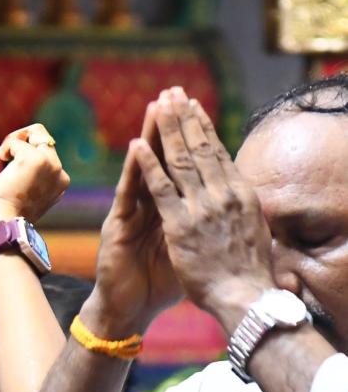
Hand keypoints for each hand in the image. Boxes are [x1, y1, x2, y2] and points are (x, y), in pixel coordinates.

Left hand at [0, 124, 69, 231]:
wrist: (4, 225)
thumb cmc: (5, 214)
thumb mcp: (25, 194)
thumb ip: (31, 178)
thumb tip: (14, 161)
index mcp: (60, 182)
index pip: (46, 151)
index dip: (25, 153)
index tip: (10, 170)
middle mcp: (59, 172)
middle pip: (42, 136)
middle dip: (20, 142)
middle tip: (3, 160)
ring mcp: (50, 164)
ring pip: (34, 132)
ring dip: (12, 145)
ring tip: (0, 168)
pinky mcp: (34, 160)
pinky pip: (16, 142)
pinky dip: (3, 151)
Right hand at [83, 101, 181, 337]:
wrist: (129, 311)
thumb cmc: (157, 286)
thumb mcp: (187, 251)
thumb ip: (200, 228)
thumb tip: (227, 214)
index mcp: (168, 211)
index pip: (181, 168)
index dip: (191, 140)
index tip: (201, 111)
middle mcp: (147, 207)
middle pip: (163, 160)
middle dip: (171, 126)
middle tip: (177, 93)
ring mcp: (130, 214)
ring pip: (144, 168)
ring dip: (151, 136)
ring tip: (157, 106)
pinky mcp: (118, 227)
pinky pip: (129, 194)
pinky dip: (135, 170)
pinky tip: (138, 147)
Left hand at [134, 87, 273, 329]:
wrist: (242, 298)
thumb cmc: (248, 272)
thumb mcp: (252, 233)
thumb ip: (244, 212)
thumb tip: (246, 199)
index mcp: (240, 195)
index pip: (218, 153)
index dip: (204, 128)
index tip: (194, 107)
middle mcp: (223, 194)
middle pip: (199, 148)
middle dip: (184, 119)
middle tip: (173, 93)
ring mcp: (201, 208)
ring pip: (180, 160)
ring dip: (167, 131)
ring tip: (156, 106)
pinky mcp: (180, 224)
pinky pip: (160, 188)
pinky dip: (148, 165)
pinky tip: (137, 145)